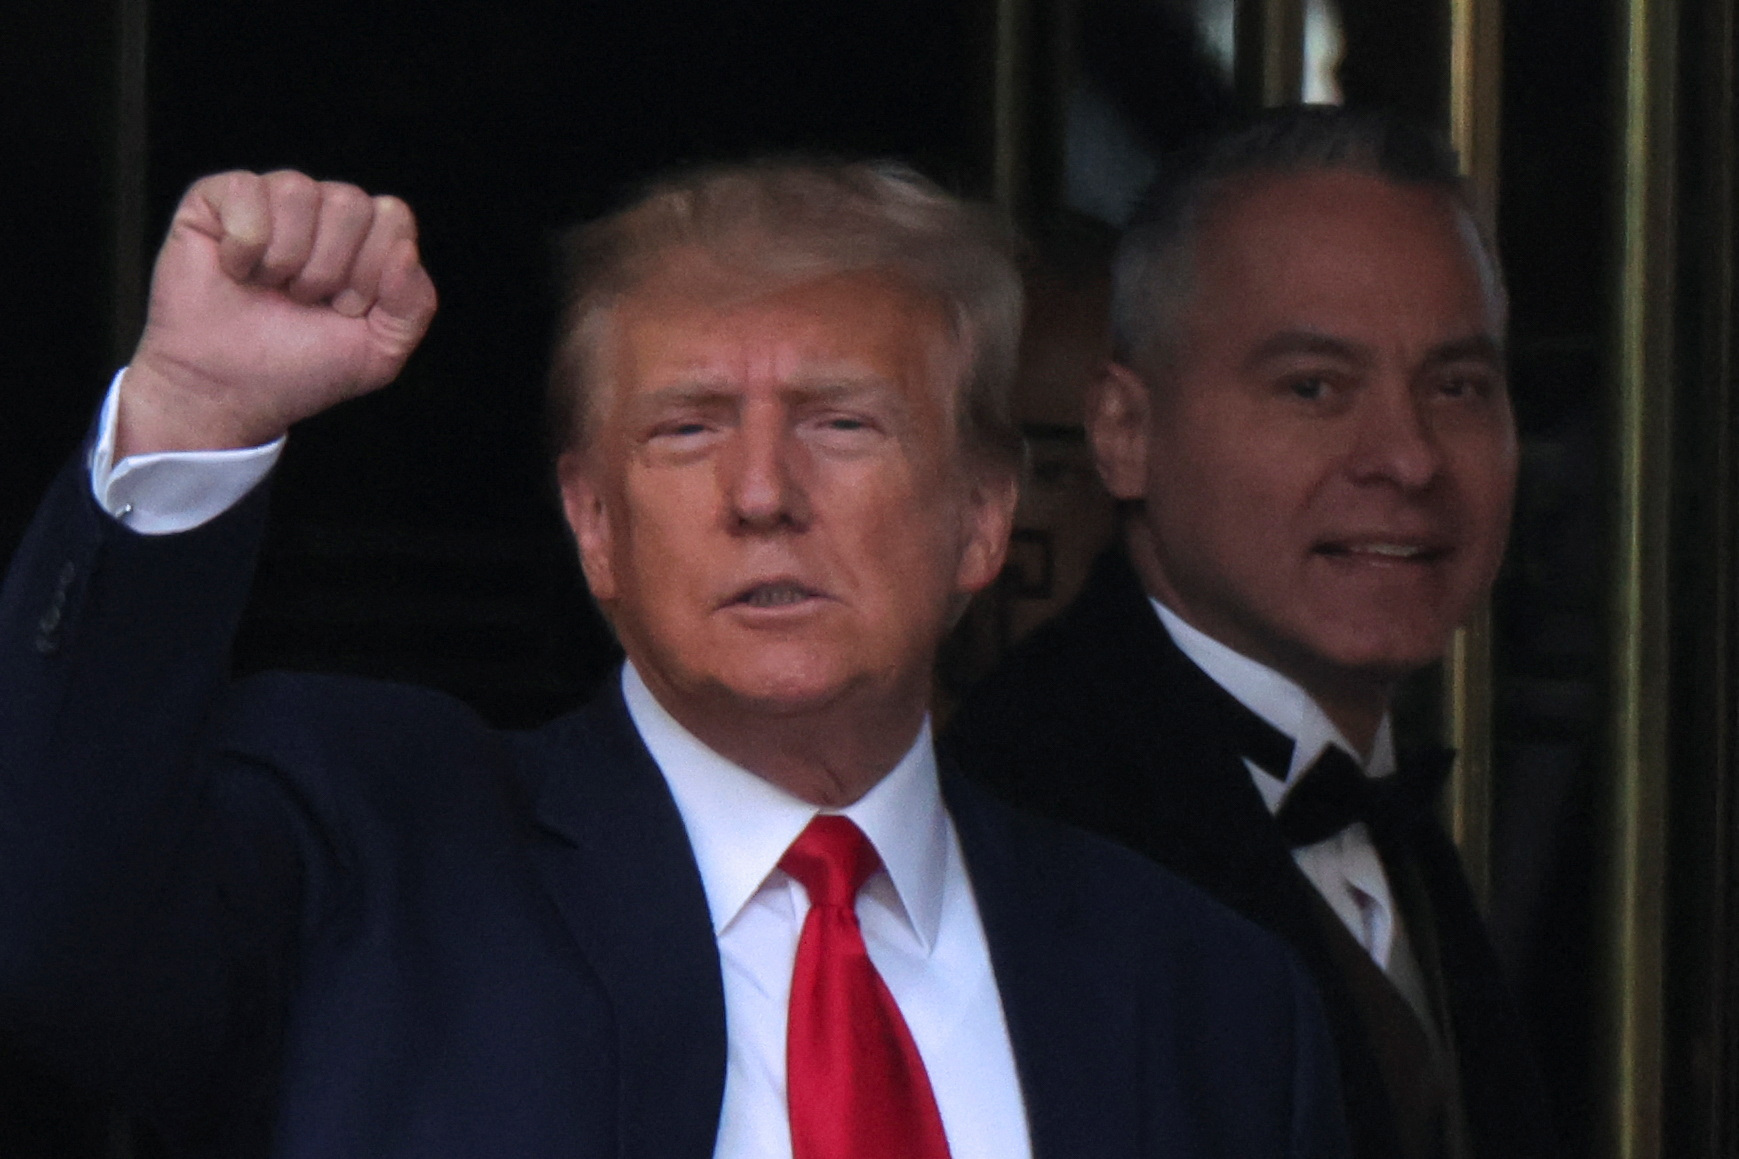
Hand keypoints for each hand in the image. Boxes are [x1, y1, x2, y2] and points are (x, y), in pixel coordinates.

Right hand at [119, 170, 437, 455]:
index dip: (372, 271)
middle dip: (329, 269)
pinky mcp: (216, 198)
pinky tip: (235, 270)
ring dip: (287, 259)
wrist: (228, 391)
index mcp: (364, 238)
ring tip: (270, 288)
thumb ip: (414, 304)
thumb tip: (405, 249)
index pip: (392, 216)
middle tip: (303, 301)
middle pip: (350, 202)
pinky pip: (247, 190)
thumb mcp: (381, 352)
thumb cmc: (301, 369)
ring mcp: (270, 200)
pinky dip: (244, 245)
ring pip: (299, 191)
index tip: (344, 309)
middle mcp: (320, 210)